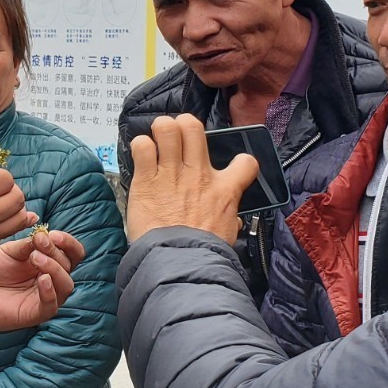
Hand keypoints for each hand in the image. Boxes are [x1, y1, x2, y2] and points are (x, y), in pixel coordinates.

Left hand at [0, 229, 82, 334]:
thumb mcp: (10, 251)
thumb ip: (29, 245)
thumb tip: (45, 235)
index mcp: (48, 263)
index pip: (72, 254)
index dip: (68, 243)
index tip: (52, 234)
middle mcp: (50, 280)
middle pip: (69, 266)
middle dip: (56, 251)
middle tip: (38, 243)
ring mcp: (44, 298)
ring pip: (66, 285)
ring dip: (55, 268)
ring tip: (35, 258)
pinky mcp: (34, 314)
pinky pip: (51, 305)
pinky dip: (50, 291)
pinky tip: (42, 279)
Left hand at [126, 114, 257, 243]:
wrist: (179, 261)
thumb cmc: (201, 252)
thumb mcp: (226, 234)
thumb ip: (228, 220)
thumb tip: (229, 220)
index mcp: (224, 189)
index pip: (246, 162)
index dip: (241, 160)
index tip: (232, 167)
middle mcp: (198, 174)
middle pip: (193, 126)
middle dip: (184, 126)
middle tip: (178, 137)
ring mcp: (171, 173)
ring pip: (166, 128)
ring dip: (161, 130)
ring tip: (158, 140)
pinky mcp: (146, 180)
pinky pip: (143, 146)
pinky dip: (140, 147)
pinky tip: (142, 157)